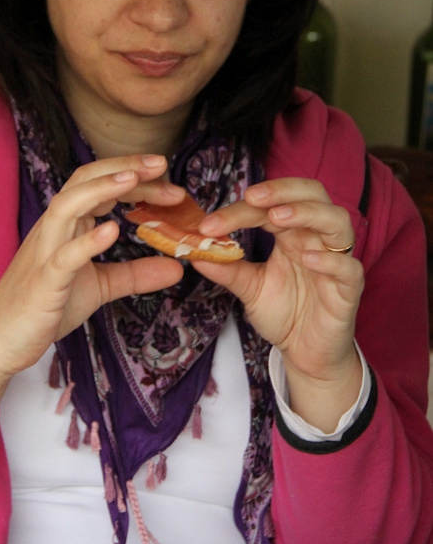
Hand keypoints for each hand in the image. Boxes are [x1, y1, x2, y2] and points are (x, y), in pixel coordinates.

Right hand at [0, 154, 184, 378]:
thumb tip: (177, 267)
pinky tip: (113, 231)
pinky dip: (87, 241)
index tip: (169, 180)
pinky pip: (63, 256)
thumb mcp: (99, 286)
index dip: (135, 178)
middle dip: (122, 168)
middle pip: (85, 182)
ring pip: (67, 206)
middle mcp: (54, 229)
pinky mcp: (43, 282)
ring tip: (133, 179)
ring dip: (101, 189)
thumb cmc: (45, 306)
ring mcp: (46, 252)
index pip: (101, 186)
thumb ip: (135, 274)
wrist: (0, 338)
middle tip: (161, 163)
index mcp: (67, 225)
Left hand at [191, 178, 363, 429]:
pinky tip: (307, 259)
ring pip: (336, 221)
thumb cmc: (284, 313)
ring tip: (277, 218)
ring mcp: (336, 260)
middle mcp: (315, 238)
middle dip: (283, 190)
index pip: (269, 206)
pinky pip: (348, 267)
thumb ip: (228, 269)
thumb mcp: (250, 289)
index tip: (209, 224)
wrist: (307, 353)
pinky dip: (329, 259)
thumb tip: (193, 251)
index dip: (240, 209)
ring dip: (307, 213)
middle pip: (312, 194)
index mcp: (291, 233)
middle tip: (252, 197)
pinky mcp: (349, 288)